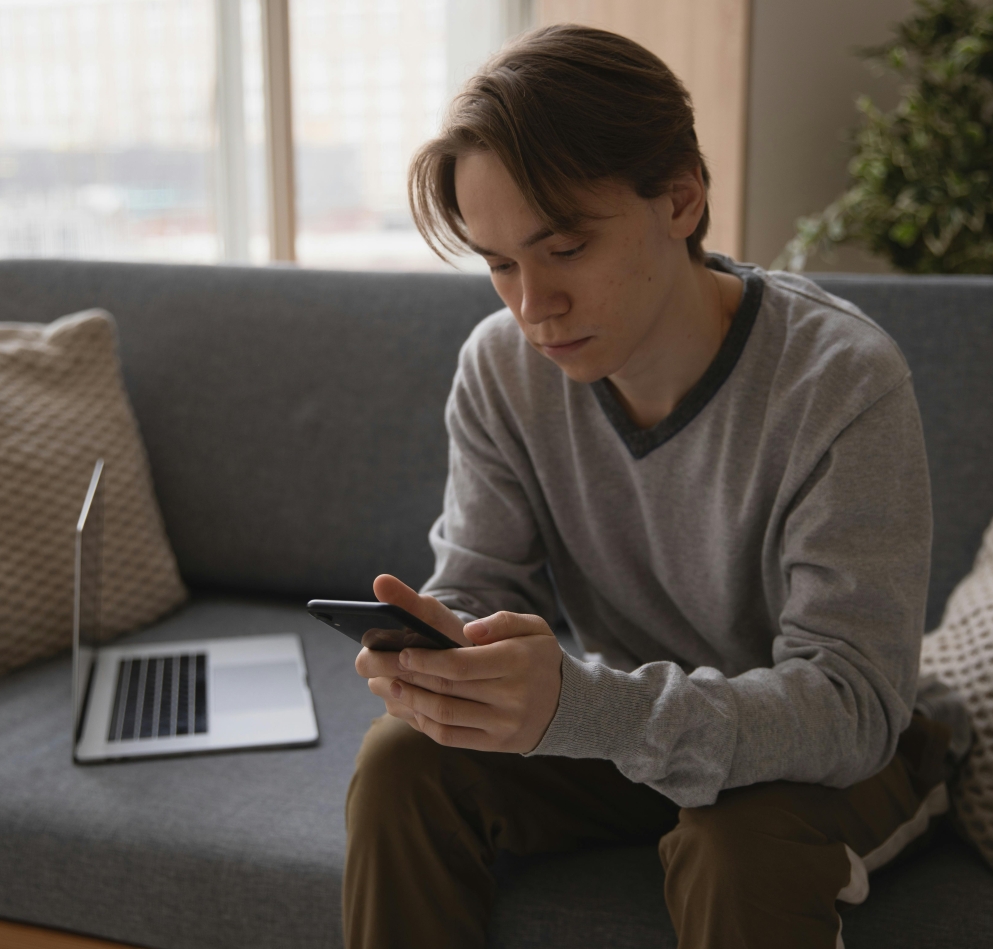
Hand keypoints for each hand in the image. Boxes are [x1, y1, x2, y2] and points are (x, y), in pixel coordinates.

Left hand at [355, 575, 562, 752]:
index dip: (427, 659)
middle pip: (446, 688)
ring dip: (407, 700)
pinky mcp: (495, 744)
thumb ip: (503, 621)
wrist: (569, 705)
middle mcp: (511, 696)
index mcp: (517, 661)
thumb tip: (471, 630)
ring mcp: (502, 724)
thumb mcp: (534, 627)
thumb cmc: (540, 657)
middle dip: (406, 675)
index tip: (401, 651)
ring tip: (382, 685)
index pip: (462, 663)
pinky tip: (405, 706)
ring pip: (444, 714)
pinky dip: (422, 722)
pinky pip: (450, 736)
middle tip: (374, 663)